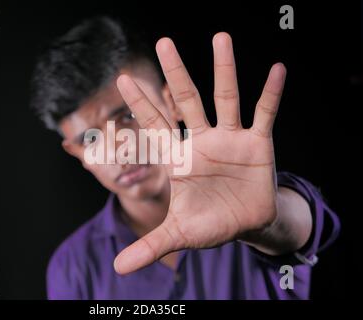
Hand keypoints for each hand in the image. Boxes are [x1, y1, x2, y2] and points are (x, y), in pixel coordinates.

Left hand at [115, 32, 286, 274]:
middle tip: (165, 42)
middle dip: (177, 74)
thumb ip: (151, 246)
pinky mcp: (258, 143)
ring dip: (223, 70)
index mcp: (181, 158)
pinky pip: (264, 114)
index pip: (156, 126)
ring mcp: (231, 139)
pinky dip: (270, 94)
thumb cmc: (210, 223)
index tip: (124, 79)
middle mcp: (203, 141)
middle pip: (187, 102)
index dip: (141, 104)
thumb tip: (119, 269)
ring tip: (220, 38)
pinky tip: (275, 70)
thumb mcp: (180, 234)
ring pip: (225, 98)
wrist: (246, 223)